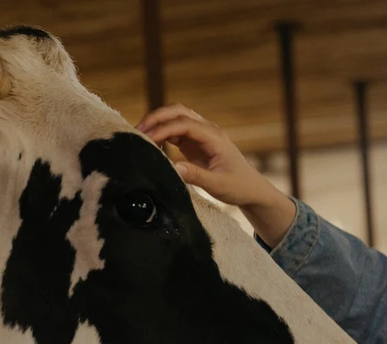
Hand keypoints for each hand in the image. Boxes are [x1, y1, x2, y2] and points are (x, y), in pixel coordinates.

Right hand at [136, 104, 295, 246]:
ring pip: (175, 117)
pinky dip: (161, 133)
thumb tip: (173, 169)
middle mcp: (207, 130)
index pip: (184, 123)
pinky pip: (175, 130)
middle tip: (136, 131)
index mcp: (214, 137)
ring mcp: (201, 134)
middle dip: (156, 117)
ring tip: (139, 136)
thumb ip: (197, 176)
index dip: (164, 128)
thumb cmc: (238, 186)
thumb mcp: (218, 185)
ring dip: (157, 122)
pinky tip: (150, 143)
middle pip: (178, 111)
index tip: (146, 138)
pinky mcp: (195, 142)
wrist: (250, 189)